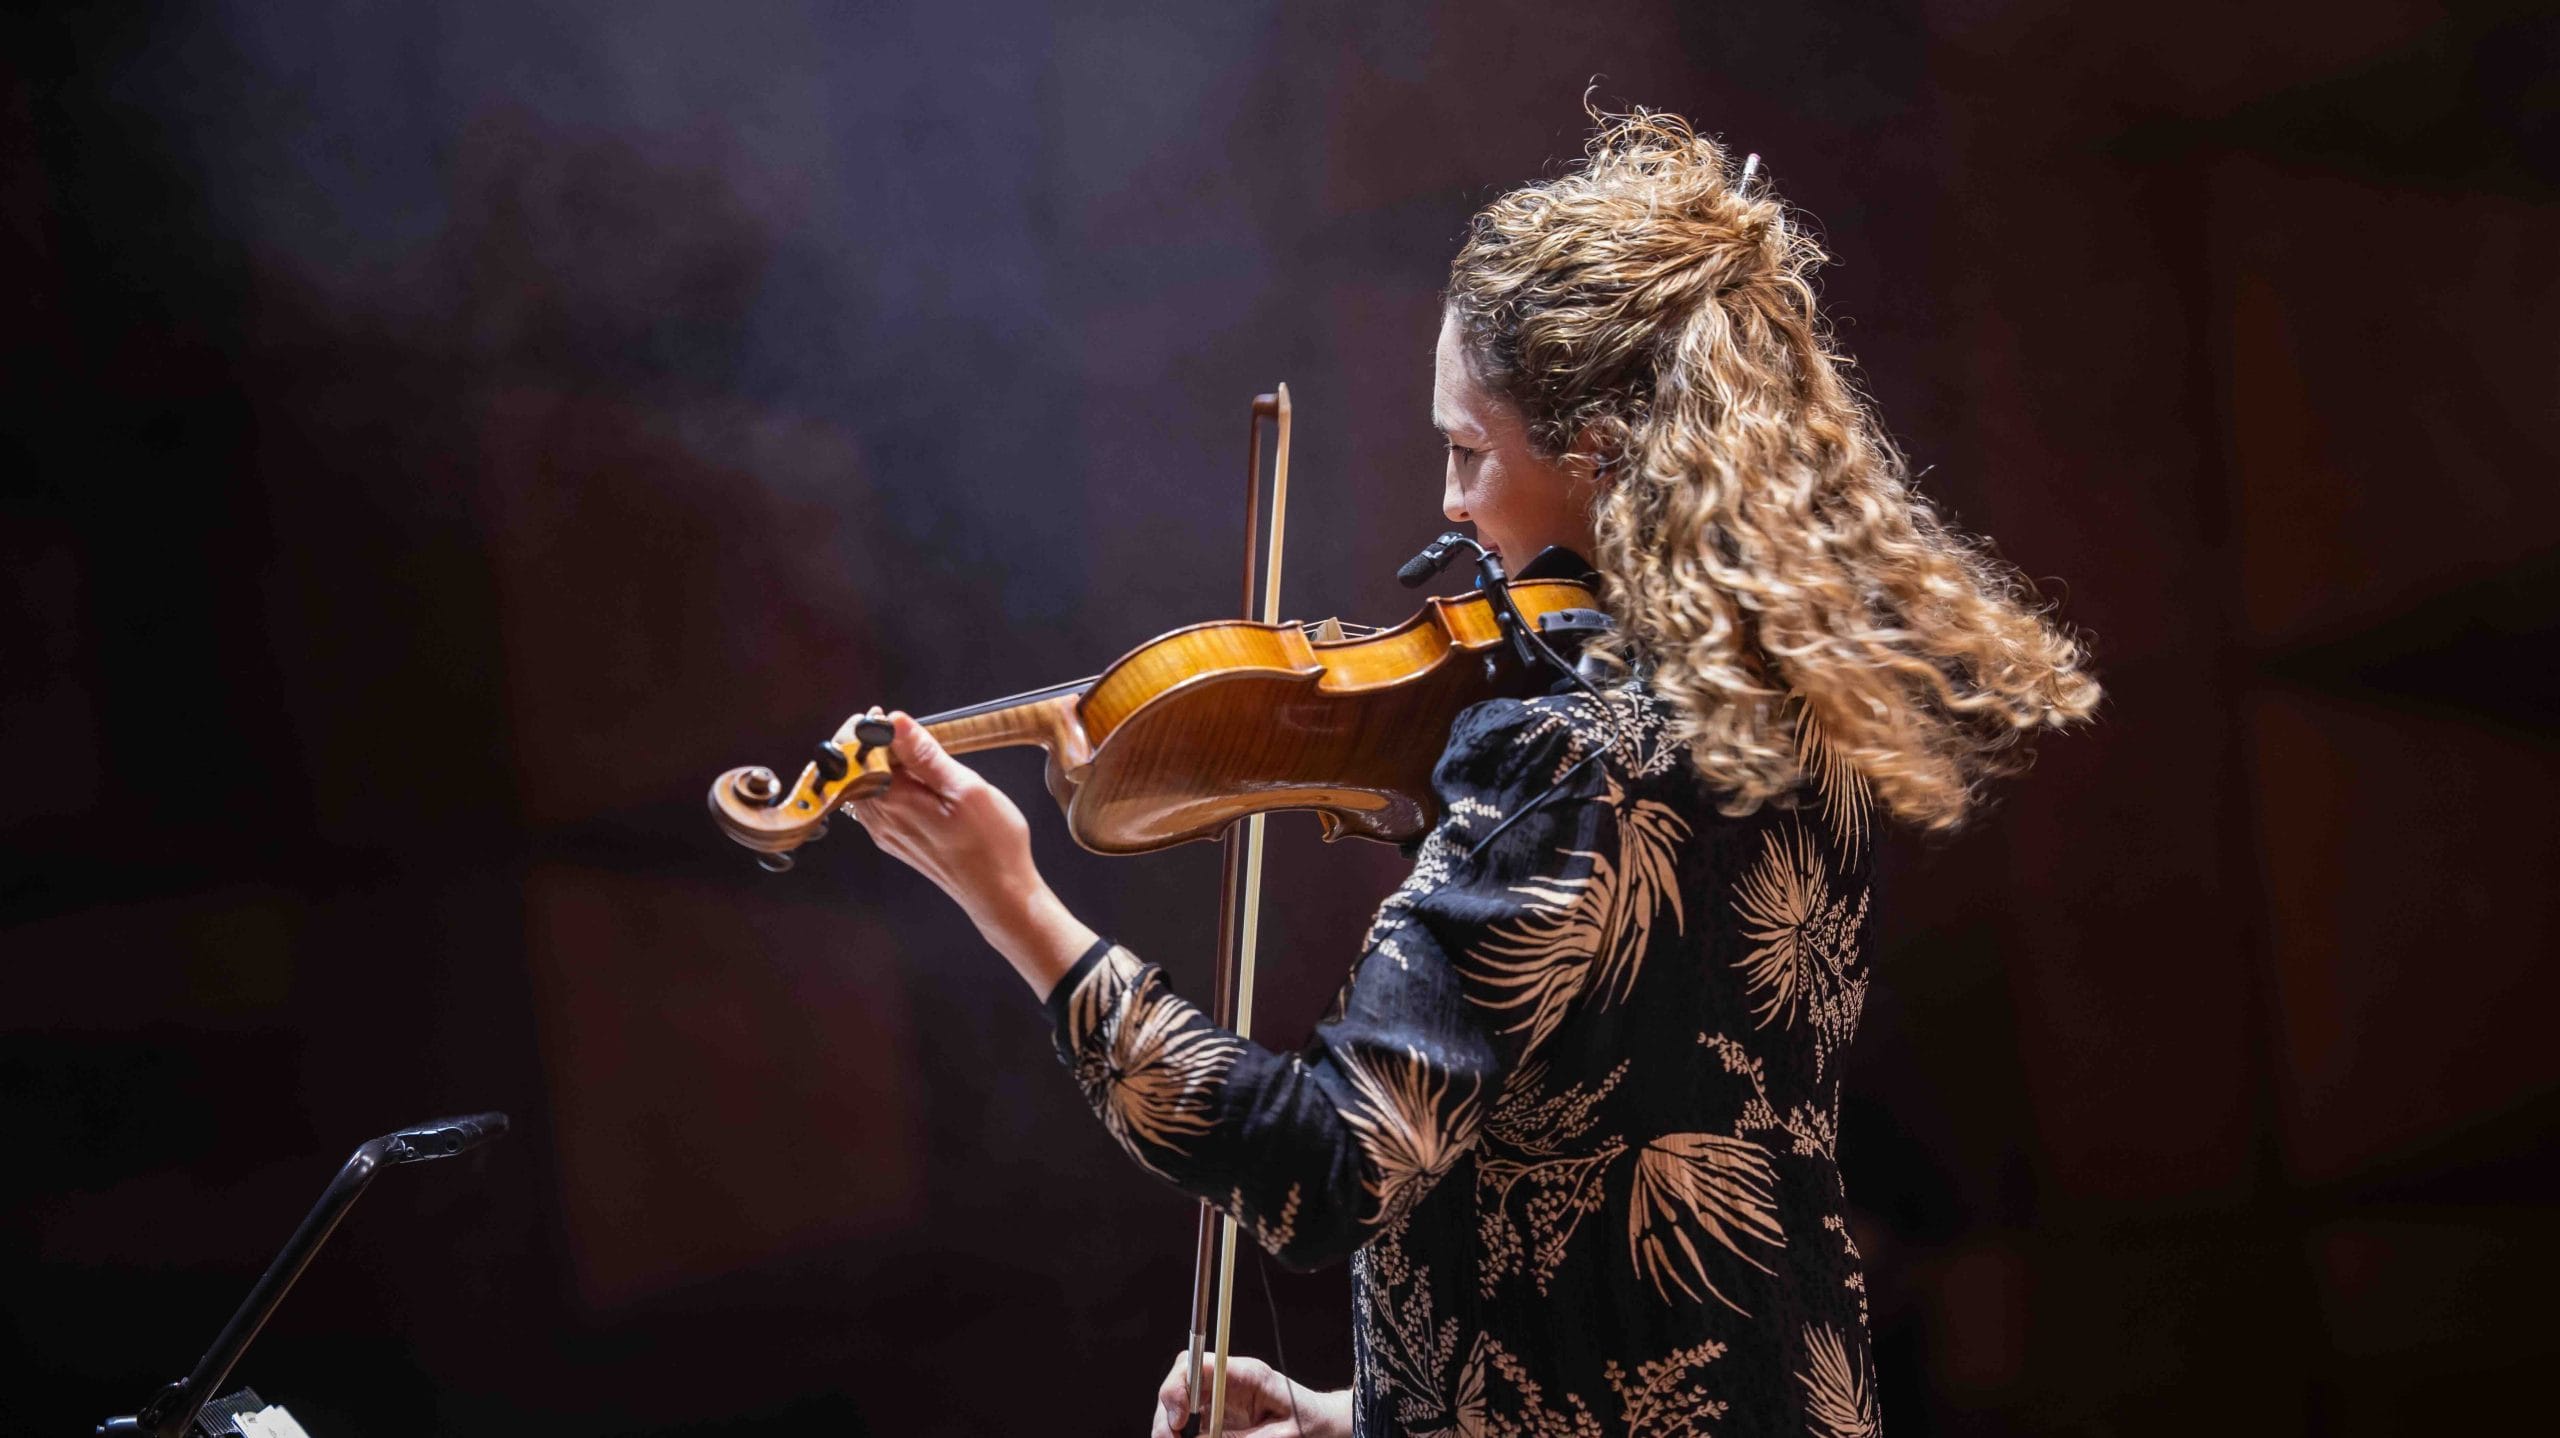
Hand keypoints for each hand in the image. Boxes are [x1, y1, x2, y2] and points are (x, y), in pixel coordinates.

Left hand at [843, 711, 1096, 998]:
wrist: (1000, 893)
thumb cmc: (991, 843)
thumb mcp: (966, 789)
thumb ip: (926, 755)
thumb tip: (894, 722)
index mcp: (893, 802)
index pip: (860, 756)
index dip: (867, 731)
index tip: (882, 715)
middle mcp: (881, 820)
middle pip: (857, 772)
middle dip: (870, 746)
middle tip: (897, 728)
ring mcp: (887, 833)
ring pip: (866, 787)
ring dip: (880, 765)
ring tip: (909, 750)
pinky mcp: (897, 841)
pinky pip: (878, 804)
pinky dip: (888, 784)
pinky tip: (914, 779)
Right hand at [1151, 1351, 1352, 1437]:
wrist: (1323, 1425)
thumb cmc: (1309, 1424)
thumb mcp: (1282, 1436)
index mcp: (1244, 1375)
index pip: (1195, 1363)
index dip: (1176, 1388)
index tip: (1178, 1420)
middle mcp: (1225, 1381)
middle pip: (1178, 1385)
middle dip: (1166, 1415)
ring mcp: (1219, 1397)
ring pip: (1177, 1405)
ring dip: (1169, 1428)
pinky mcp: (1216, 1415)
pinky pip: (1187, 1422)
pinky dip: (1180, 1435)